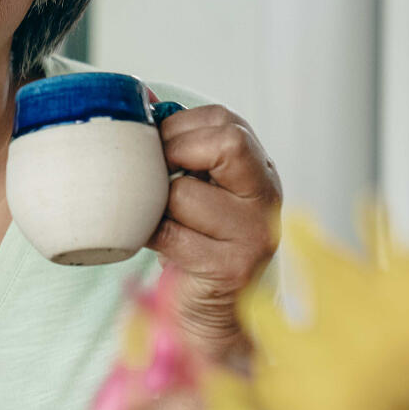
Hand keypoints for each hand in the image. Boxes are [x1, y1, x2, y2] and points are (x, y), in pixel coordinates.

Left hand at [145, 104, 281, 362]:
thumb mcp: (198, 187)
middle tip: (154, 178)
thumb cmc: (198, 241)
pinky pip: (171, 235)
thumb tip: (140, 96)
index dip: (179, 128)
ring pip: (184, 192)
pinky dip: (151, 235)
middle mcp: (267, 196)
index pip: (225, 122)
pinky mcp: (232, 267)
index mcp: (260, 168)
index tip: (157, 148)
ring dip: (156, 205)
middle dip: (173, 154)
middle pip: (225, 144)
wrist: (214, 313)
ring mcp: (255, 233)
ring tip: (161, 219)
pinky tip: (159, 242)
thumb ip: (181, 146)